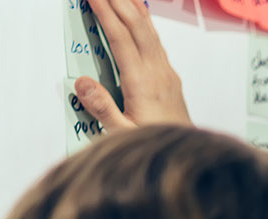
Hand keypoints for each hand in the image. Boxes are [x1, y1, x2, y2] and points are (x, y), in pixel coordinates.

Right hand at [73, 0, 191, 132]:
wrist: (185, 154)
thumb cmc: (152, 145)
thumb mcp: (122, 134)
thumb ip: (102, 108)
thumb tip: (81, 83)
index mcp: (142, 83)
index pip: (121, 38)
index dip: (106, 13)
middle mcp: (158, 73)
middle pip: (137, 27)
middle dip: (118, 1)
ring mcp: (167, 74)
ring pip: (150, 31)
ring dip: (133, 7)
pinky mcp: (170, 78)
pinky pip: (156, 42)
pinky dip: (144, 23)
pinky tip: (140, 16)